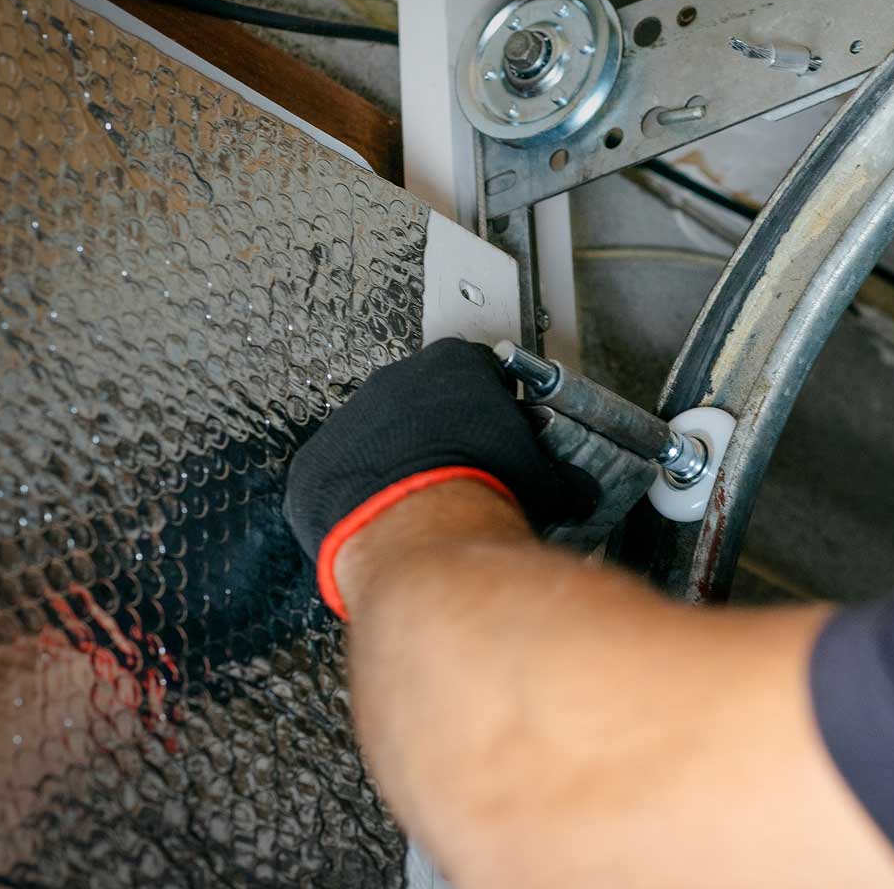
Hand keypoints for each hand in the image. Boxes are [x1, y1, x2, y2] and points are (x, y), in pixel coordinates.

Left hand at [283, 338, 560, 617]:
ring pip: (377, 436)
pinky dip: (358, 494)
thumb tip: (576, 492)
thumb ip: (554, 474)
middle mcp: (397, 378)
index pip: (478, 370)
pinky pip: (340, 474)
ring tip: (423, 499)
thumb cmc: (480, 488)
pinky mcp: (317, 462)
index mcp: (455, 364)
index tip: (497, 430)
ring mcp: (350, 417)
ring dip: (396, 460)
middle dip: (440, 430)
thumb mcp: (540, 478)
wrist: (420, 528)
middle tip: (462, 469)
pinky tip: (384, 518)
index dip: (491, 403)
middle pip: (422, 399)